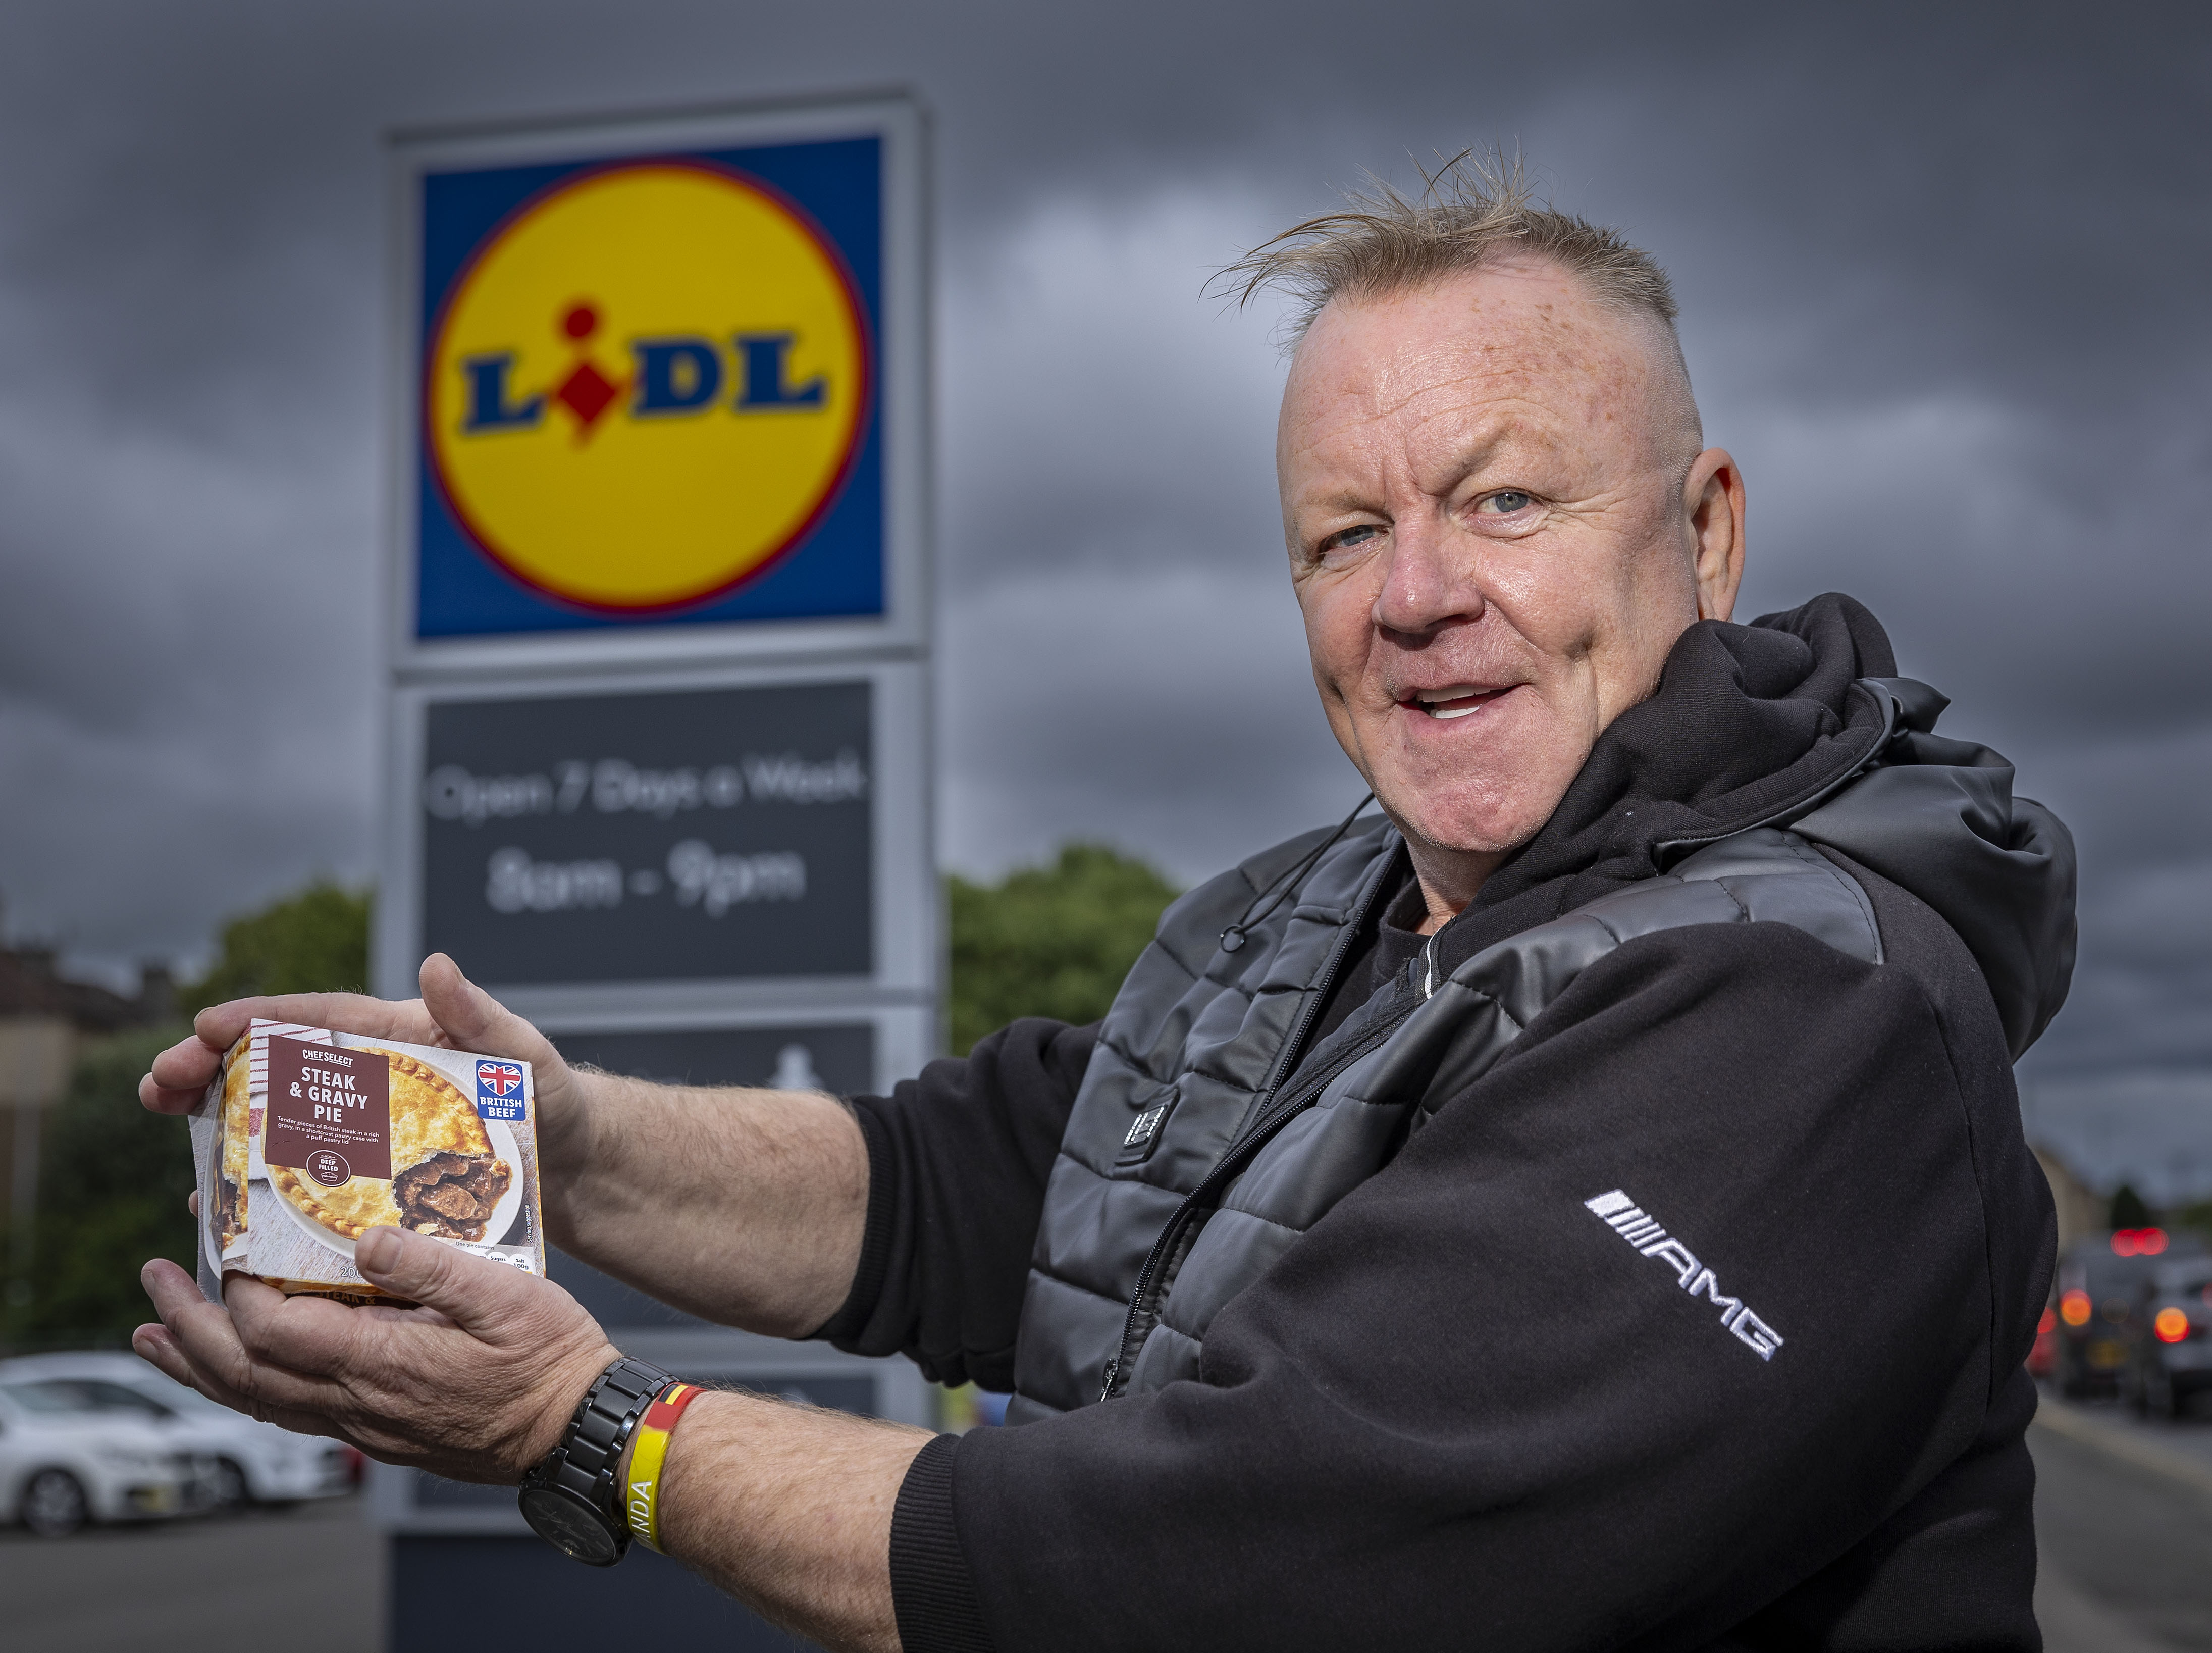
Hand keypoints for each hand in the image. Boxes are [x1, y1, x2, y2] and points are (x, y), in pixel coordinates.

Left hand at [134, 1225, 619, 1482]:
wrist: (573, 1428)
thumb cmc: (548, 1358)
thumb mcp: (503, 1293)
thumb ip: (429, 1265)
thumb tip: (366, 1237)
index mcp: (381, 1362)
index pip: (275, 1330)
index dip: (239, 1288)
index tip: (228, 1240)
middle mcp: (357, 1401)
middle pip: (243, 1371)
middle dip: (186, 1326)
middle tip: (153, 1280)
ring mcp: (362, 1423)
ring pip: (255, 1398)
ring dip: (197, 1364)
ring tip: (155, 1336)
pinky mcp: (375, 1430)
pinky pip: (287, 1412)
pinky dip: (243, 1388)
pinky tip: (234, 1371)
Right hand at [138, 953, 595, 1173]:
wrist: (570, 1164)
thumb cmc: (550, 1096)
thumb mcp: (524, 1052)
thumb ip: (483, 1015)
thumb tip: (438, 965)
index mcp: (395, 1037)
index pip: (315, 1018)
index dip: (256, 1017)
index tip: (205, 1025)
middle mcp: (367, 1080)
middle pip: (273, 1066)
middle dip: (208, 1067)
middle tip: (160, 1083)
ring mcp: (361, 1131)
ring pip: (272, 1120)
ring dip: (214, 1123)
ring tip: (170, 1128)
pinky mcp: (365, 1180)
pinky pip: (298, 1178)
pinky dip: (254, 1186)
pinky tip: (215, 1204)